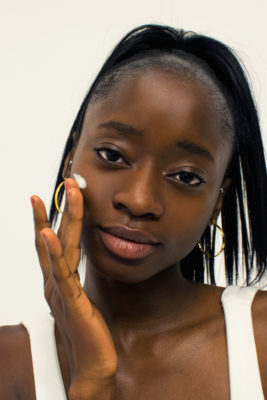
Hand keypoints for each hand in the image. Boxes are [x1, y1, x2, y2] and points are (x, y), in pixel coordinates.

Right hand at [31, 178, 117, 397]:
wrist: (93, 361)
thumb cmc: (87, 329)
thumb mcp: (81, 296)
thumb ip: (74, 278)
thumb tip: (76, 262)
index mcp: (58, 280)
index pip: (51, 242)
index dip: (48, 217)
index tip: (49, 195)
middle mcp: (55, 282)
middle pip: (54, 237)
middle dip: (59, 207)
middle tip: (64, 182)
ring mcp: (60, 290)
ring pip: (59, 248)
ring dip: (58, 219)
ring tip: (58, 194)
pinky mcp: (70, 300)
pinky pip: (61, 273)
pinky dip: (53, 252)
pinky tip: (49, 235)